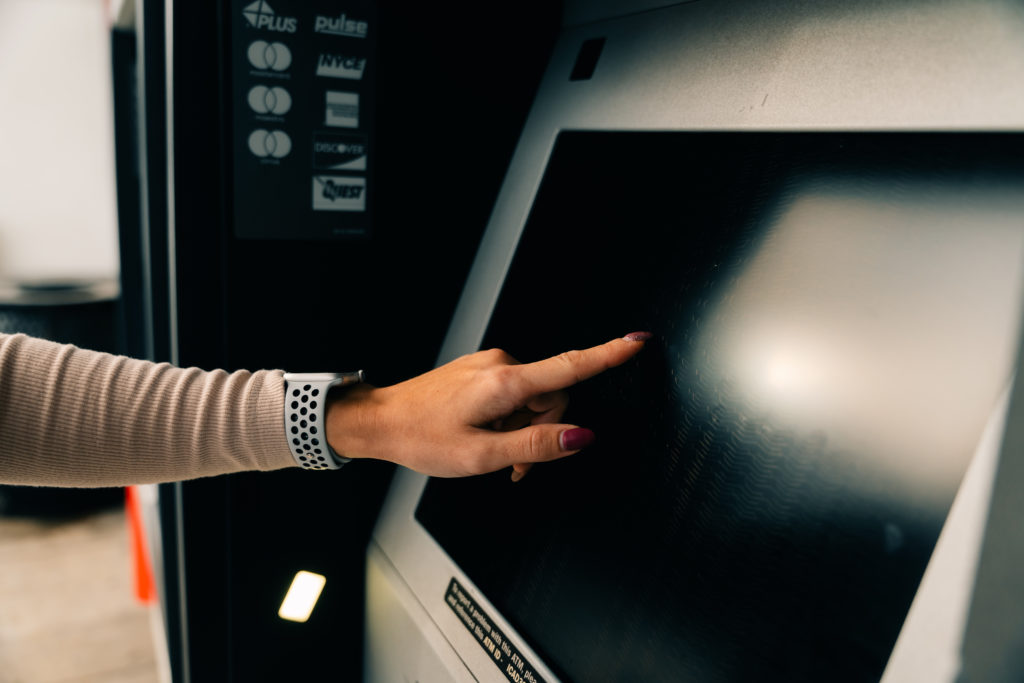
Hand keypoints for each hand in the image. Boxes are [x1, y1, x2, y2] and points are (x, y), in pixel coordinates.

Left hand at [325, 333, 650, 478]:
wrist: (380, 421)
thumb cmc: (423, 438)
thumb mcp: (483, 456)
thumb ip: (537, 446)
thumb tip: (580, 438)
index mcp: (505, 382)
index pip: (570, 367)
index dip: (609, 355)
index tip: (638, 342)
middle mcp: (501, 364)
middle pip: (554, 396)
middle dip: (544, 432)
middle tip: (515, 464)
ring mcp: (490, 365)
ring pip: (534, 399)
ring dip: (525, 429)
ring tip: (494, 452)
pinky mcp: (482, 371)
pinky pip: (515, 394)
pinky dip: (511, 419)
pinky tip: (486, 436)